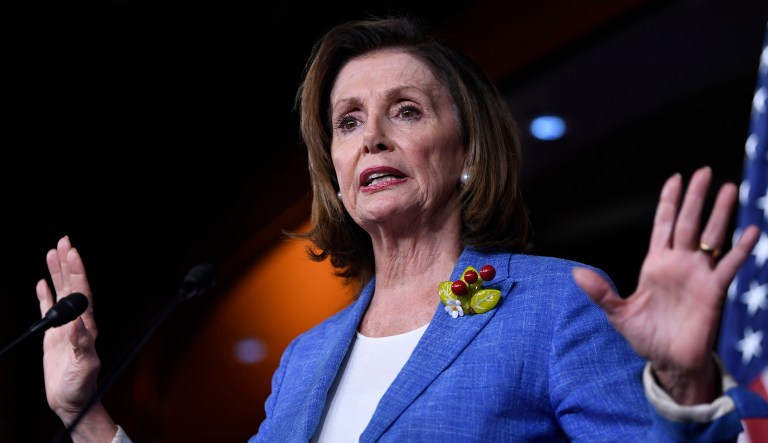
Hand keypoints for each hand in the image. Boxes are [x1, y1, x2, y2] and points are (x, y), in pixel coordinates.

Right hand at [37, 236, 116, 440]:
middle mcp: (79, 321)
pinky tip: (43, 281)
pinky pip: (48, 308)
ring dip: (57, 272)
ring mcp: (67, 326)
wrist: (72, 399)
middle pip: (72, 285)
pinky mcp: (55, 334)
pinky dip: (45, 293)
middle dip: (68, 263)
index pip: (82, 291)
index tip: (72, 252)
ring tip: (52, 252)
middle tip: (63, 241)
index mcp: (88, 325)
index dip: (77, 271)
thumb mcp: (84, 364)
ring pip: (60, 292)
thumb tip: (78, 323)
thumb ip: (82, 343)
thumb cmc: (82, 384)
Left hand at [573, 166, 759, 403]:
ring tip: (730, 189)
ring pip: (711, 237)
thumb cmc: (645, 336)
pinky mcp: (714, 291)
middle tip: (705, 171)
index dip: (669, 202)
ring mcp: (698, 275)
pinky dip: (741, 249)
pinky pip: (729, 266)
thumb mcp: (618, 313)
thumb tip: (576, 273)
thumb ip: (600, 292)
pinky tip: (751, 231)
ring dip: (720, 214)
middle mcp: (679, 264)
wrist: (669, 362)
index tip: (676, 178)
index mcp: (655, 264)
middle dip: (695, 198)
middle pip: (688, 223)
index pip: (663, 225)